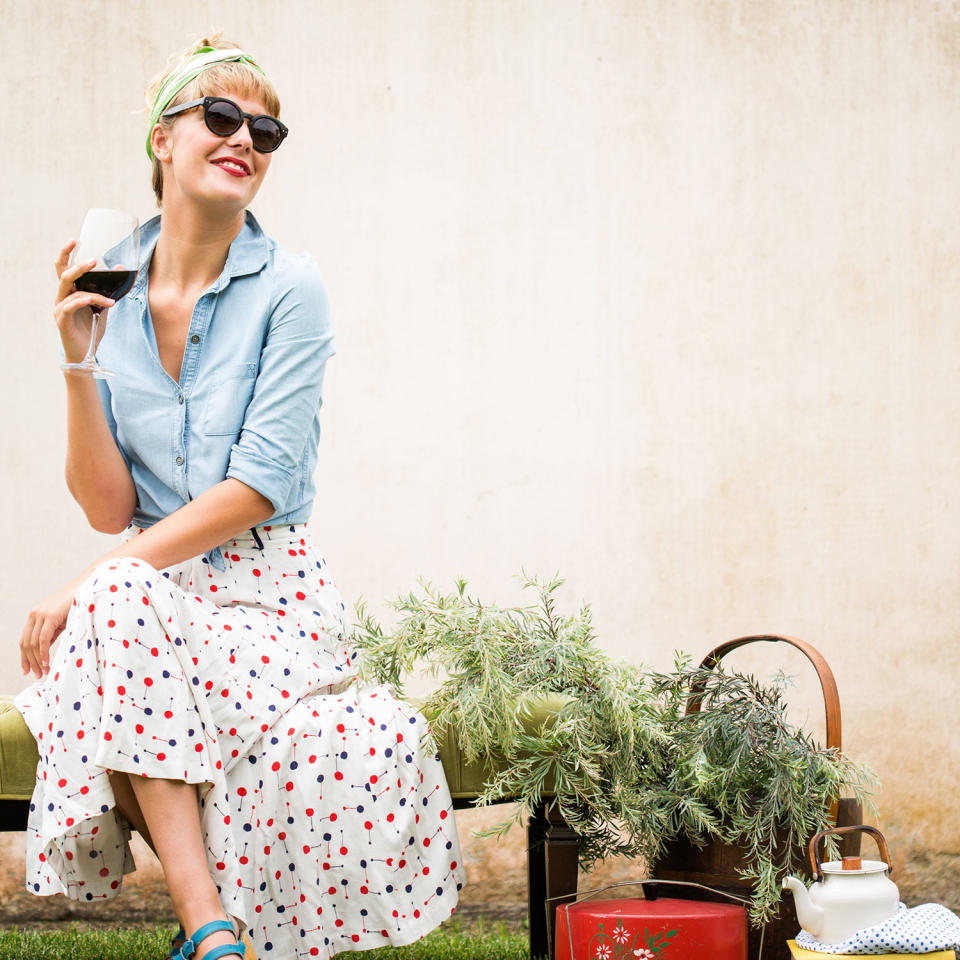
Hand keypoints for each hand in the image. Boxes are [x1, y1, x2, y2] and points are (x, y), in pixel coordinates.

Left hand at [20, 582, 77, 678]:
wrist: (88, 587)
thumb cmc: (78, 604)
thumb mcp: (61, 622)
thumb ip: (51, 633)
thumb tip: (44, 651)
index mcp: (35, 615)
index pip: (24, 640)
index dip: (25, 657)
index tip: (27, 670)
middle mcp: (34, 614)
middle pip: (26, 644)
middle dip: (30, 662)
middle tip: (36, 675)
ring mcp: (41, 614)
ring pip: (33, 643)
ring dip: (37, 660)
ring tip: (43, 672)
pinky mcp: (50, 616)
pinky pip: (43, 639)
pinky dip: (43, 653)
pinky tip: (46, 663)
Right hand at [54, 240, 115, 363]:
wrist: (86, 353)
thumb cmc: (92, 329)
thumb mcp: (103, 307)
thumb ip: (109, 290)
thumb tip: (120, 269)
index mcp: (70, 291)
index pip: (64, 267)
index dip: (66, 253)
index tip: (74, 240)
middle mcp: (61, 297)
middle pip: (64, 274)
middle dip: (78, 265)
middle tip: (93, 260)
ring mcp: (59, 308)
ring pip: (70, 290)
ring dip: (92, 291)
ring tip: (110, 298)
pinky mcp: (62, 321)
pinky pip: (70, 306)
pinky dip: (84, 302)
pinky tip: (97, 302)